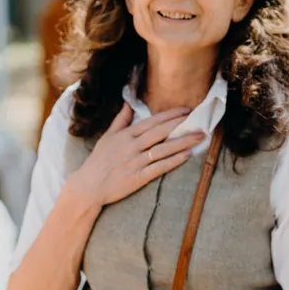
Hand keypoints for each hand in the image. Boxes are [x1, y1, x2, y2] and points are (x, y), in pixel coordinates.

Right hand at [65, 103, 205, 209]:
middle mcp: (131, 146)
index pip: (152, 121)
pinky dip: (173, 161)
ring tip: (199, 137)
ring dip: (183, 142)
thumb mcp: (107, 137)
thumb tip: (129, 103)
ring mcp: (135, 162)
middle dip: (181, 125)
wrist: (88, 186)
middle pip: (160, 132)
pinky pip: (159, 167)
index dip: (171, 115)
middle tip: (199, 120)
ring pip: (163, 149)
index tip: (187, 110)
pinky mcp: (137, 178)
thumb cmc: (98, 161)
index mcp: (125, 134)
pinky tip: (186, 155)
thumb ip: (120, 120)